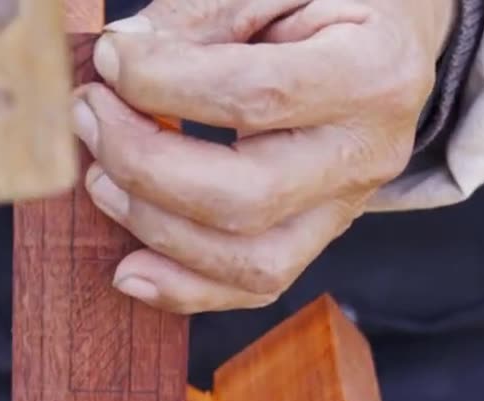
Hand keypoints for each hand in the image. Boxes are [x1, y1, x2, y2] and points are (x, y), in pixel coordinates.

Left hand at [73, 0, 456, 313]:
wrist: (394, 40)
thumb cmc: (327, 1)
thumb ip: (204, 12)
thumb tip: (122, 55)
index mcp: (372, 73)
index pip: (255, 96)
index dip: (164, 84)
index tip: (110, 56)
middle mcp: (367, 155)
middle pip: (246, 196)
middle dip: (144, 164)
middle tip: (89, 115)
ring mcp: (345, 209)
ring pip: (248, 259)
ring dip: (152, 227)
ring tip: (99, 177)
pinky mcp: (316, 239)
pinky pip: (254, 287)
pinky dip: (184, 289)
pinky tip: (129, 268)